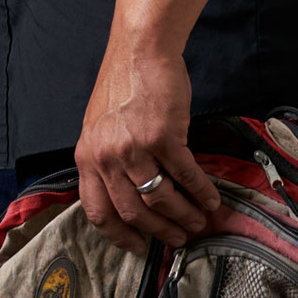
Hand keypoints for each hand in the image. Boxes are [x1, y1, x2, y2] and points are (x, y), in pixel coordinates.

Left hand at [75, 31, 221, 254]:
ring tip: (199, 223)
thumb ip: (107, 161)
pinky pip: (185, 175)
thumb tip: (131, 193)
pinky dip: (201, 191)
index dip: (119, 235)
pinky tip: (211, 199)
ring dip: (183, 215)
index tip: (138, 246)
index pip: (97, 211)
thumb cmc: (122, 86)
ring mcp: (134, 148)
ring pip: (160, 198)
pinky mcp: (163, 136)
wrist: (141, 51)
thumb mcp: (98, 128)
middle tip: (179, 239)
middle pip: (132, 211)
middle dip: (159, 231)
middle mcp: (106, 157)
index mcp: (87, 157)